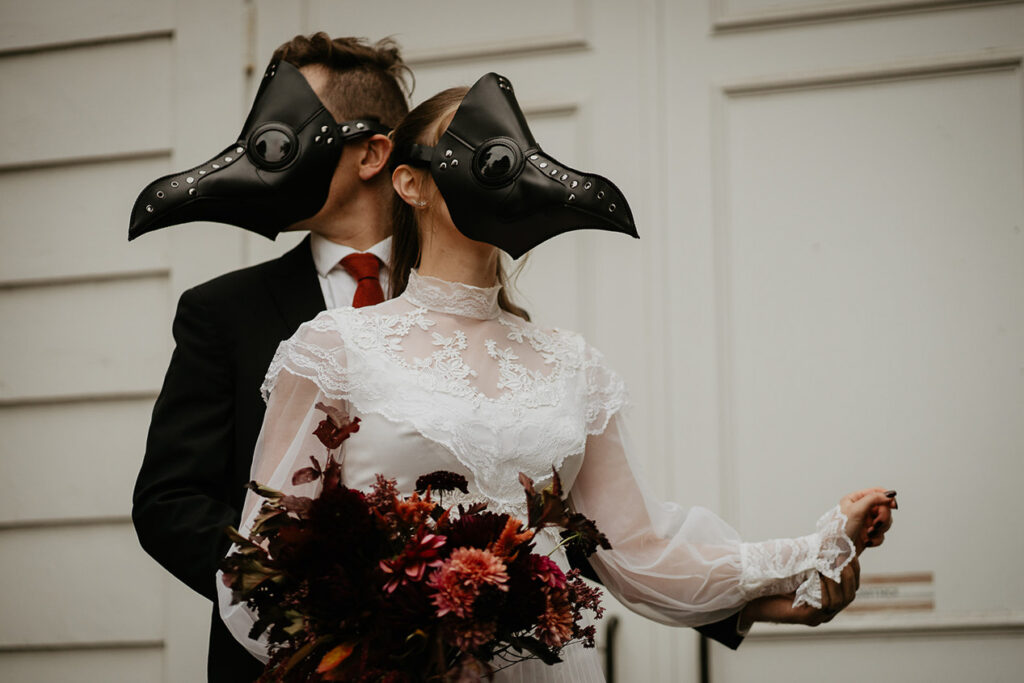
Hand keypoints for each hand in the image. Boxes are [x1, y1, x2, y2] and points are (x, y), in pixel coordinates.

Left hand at [737, 558, 860, 629]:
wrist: (750, 592)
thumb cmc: (773, 576)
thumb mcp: (800, 562)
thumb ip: (816, 555)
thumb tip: (833, 535)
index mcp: (827, 594)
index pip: (851, 583)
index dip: (854, 567)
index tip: (850, 551)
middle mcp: (826, 607)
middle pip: (850, 593)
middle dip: (849, 573)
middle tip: (843, 557)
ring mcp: (818, 615)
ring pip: (841, 600)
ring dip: (838, 579)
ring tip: (830, 564)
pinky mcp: (807, 618)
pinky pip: (825, 605)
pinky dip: (825, 589)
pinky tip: (820, 576)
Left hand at [840, 488, 896, 552]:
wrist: (837, 551)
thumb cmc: (841, 529)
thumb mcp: (856, 509)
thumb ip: (873, 499)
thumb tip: (889, 495)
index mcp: (855, 499)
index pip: (876, 492)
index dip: (887, 497)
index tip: (893, 505)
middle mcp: (860, 510)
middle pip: (883, 508)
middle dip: (882, 518)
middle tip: (876, 524)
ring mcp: (865, 522)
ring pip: (884, 522)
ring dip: (879, 529)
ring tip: (868, 534)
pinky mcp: (868, 535)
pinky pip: (881, 535)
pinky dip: (876, 539)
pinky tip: (867, 542)